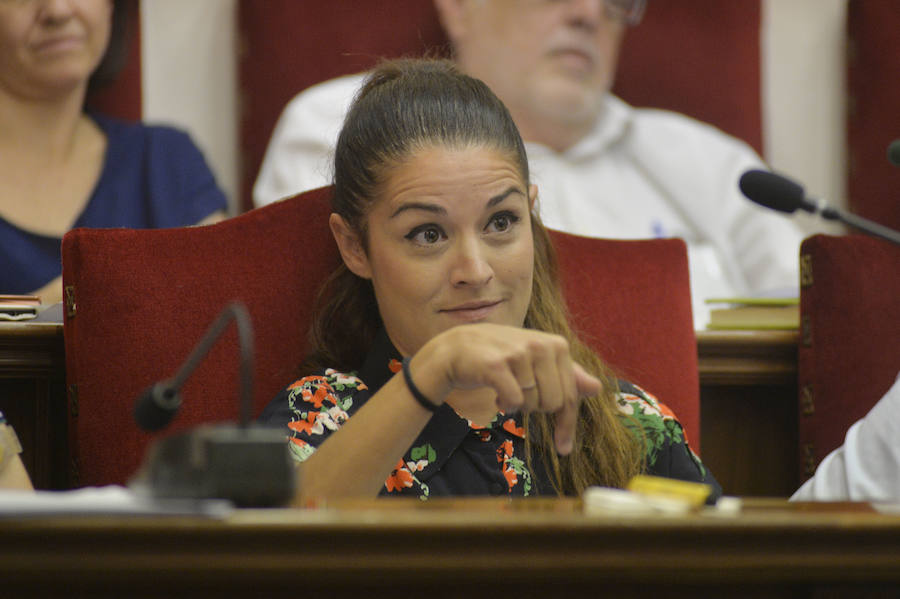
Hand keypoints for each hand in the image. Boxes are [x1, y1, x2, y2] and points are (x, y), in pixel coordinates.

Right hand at [411, 324, 601, 453]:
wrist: (455, 349)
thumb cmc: (500, 358)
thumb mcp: (536, 363)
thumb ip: (567, 375)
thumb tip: (597, 388)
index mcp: (556, 344)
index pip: (571, 396)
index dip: (566, 425)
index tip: (563, 447)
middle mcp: (541, 345)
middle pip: (554, 403)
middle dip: (536, 409)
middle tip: (519, 396)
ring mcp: (519, 353)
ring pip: (533, 404)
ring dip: (517, 406)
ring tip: (505, 391)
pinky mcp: (497, 365)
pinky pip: (514, 402)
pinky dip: (504, 405)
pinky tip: (496, 396)